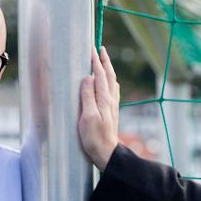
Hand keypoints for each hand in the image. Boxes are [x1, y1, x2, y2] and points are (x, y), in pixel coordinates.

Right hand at [78, 45, 119, 169]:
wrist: (106, 152)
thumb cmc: (94, 137)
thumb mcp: (88, 117)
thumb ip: (88, 96)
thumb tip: (87, 77)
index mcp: (104, 99)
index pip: (100, 75)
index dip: (95, 61)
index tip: (91, 48)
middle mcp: (110, 100)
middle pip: (109, 76)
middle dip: (104, 61)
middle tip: (100, 49)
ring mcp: (112, 106)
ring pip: (112, 82)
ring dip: (108, 70)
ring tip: (104, 61)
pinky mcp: (111, 112)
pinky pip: (112, 91)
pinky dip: (110, 81)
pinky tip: (108, 83)